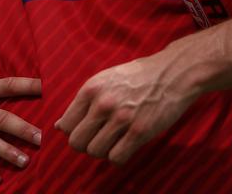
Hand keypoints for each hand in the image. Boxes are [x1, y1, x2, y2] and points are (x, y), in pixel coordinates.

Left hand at [55, 49, 198, 164]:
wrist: (172, 73)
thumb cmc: (138, 76)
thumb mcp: (106, 79)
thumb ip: (84, 101)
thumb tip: (59, 126)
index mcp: (91, 88)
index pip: (66, 125)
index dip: (75, 130)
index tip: (87, 128)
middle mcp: (103, 103)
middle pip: (77, 142)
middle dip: (86, 143)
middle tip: (101, 136)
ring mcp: (121, 118)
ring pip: (95, 152)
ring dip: (104, 150)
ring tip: (116, 138)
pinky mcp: (139, 132)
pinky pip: (116, 158)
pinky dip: (120, 156)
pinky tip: (127, 143)